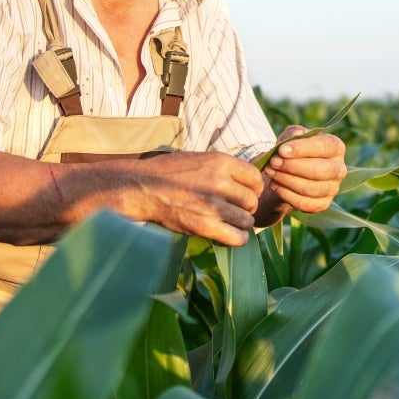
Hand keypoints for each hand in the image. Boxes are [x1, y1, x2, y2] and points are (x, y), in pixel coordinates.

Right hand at [134, 151, 265, 245]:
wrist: (142, 188)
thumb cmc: (169, 172)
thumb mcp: (200, 159)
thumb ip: (224, 169)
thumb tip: (247, 181)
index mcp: (220, 162)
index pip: (256, 179)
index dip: (253, 188)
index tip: (243, 193)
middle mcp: (220, 182)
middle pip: (252, 201)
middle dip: (245, 207)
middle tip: (233, 210)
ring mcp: (213, 205)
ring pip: (247, 220)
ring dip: (240, 223)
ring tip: (228, 222)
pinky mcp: (205, 226)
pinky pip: (238, 237)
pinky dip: (238, 238)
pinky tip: (229, 235)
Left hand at [261, 126, 346, 213]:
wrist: (289, 173)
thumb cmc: (293, 151)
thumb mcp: (291, 136)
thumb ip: (293, 133)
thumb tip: (297, 134)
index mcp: (336, 147)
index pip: (325, 147)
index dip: (303, 149)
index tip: (281, 150)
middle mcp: (339, 169)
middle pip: (320, 170)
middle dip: (293, 167)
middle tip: (273, 162)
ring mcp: (333, 189)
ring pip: (311, 188)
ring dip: (287, 180)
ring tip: (270, 172)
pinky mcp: (323, 204)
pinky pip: (305, 204)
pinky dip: (287, 195)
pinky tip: (274, 185)